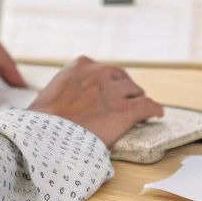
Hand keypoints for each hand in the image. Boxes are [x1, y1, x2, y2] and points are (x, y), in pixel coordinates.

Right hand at [28, 55, 164, 148]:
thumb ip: (69, 87)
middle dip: (124, 89)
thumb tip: (72, 99)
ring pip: (136, 91)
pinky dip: (154, 110)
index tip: (108, 91)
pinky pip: (148, 106)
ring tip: (139, 109)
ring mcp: (115, 91)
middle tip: (124, 102)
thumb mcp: (53, 90)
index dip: (108, 83)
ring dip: (136, 99)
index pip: (104, 70)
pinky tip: (157, 114)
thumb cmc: (45, 120)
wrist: (47, 135)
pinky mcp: (126, 110)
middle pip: (122, 78)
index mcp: (82, 65)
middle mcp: (102, 73)